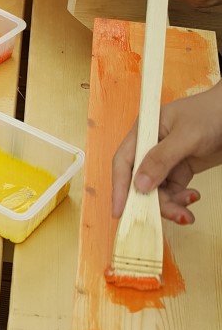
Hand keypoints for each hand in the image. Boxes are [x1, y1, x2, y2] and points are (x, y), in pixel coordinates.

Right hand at [112, 81, 221, 225]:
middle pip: (141, 182)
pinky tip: (193, 197)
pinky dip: (181, 200)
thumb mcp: (185, 136)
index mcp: (145, 131)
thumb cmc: (210, 114)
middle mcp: (151, 146)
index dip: (120, 187)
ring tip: (187, 213)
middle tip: (173, 215)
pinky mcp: (181, 169)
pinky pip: (174, 191)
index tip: (119, 211)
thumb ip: (162, 159)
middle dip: (154, 202)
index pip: (124, 162)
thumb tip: (139, 185)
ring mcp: (167, 159)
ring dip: (171, 205)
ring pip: (158, 190)